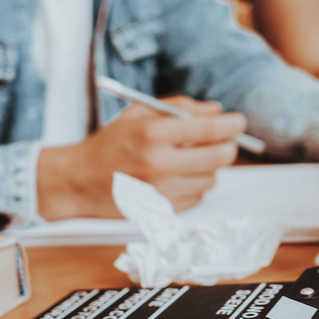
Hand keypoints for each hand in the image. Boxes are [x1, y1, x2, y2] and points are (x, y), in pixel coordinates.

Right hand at [36, 96, 246, 219]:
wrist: (80, 180)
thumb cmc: (111, 142)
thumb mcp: (139, 113)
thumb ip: (179, 107)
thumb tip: (216, 111)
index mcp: (153, 134)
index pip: (208, 128)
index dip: (231, 124)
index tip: (239, 122)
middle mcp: (160, 163)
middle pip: (219, 157)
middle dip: (228, 146)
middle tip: (225, 141)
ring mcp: (162, 191)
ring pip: (211, 178)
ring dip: (210, 167)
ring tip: (191, 158)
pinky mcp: (163, 211)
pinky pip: (198, 196)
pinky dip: (195, 184)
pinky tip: (178, 175)